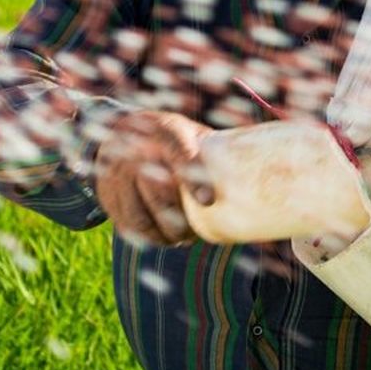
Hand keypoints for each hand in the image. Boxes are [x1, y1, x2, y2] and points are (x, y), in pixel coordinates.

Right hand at [97, 111, 215, 247]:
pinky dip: (147, 236)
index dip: (192, 175)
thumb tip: (264, 182)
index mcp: (165, 130)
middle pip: (156, 191)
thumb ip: (215, 153)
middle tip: (193, 233)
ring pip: (139, 215)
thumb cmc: (172, 137)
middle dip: (178, 219)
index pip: (177, 150)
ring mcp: (117, 173)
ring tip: (181, 238)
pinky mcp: (107, 195)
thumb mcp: (191, 133)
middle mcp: (136, 150)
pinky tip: (162, 237)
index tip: (208, 200)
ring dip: (162, 234)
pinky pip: (127, 226)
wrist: (117, 130)